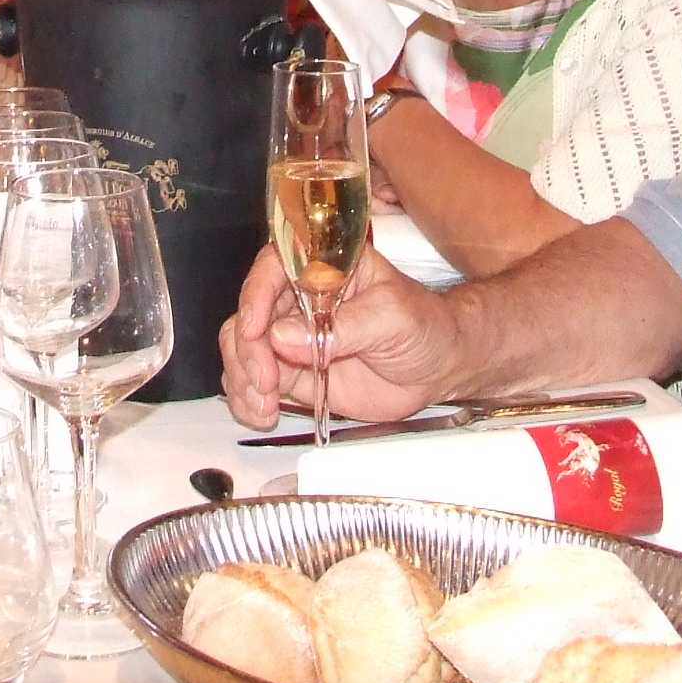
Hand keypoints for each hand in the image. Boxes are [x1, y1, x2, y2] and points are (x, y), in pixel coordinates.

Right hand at [218, 244, 462, 430]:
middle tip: (266, 382)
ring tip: (264, 406)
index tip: (257, 329)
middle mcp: (299, 298)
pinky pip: (254, 381)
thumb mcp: (391, 318)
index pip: (274, 268)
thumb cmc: (424, 326)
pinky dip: (248, 399)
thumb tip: (284, 336)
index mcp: (323, 269)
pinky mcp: (293, 372)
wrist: (439, 367)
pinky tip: (263, 414)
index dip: (257, 296)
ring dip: (243, 377)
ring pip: (243, 348)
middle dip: (248, 349)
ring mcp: (292, 336)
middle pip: (249, 313)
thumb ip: (342, 327)